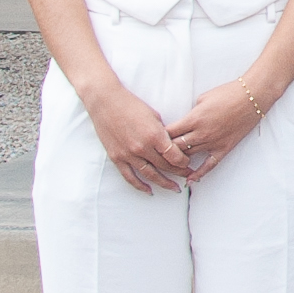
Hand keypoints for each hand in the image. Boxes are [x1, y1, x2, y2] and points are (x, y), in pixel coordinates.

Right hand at [79, 79, 193, 193]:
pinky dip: (140, 186)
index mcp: (154, 135)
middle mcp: (142, 148)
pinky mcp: (117, 158)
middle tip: (188, 176)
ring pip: (150, 175)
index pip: (174, 156)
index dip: (184, 162)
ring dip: (164, 183)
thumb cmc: (131, 105)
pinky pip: (130, 177)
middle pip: (165, 166)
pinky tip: (149, 190)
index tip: (188, 163)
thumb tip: (171, 144)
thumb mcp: (154, 116)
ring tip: (175, 188)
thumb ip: (163, 132)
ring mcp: (128, 154)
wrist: (105, 102)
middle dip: (179, 172)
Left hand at [162, 71, 290, 178]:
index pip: (169, 133)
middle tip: (156, 155)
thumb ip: (191, 113)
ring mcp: (213, 143)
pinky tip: (190, 180)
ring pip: (189, 158)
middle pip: (175, 148)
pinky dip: (198, 174)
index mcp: (193, 119)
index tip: (152, 140)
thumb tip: (184, 122)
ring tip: (167, 167)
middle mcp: (201, 134)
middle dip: (164, 152)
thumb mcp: (202, 99)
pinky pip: (209, 165)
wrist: (251, 98)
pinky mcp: (224, 148)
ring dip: (177, 162)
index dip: (158, 137)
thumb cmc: (227, 93)